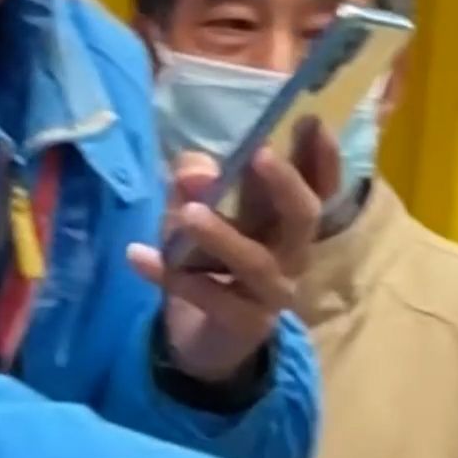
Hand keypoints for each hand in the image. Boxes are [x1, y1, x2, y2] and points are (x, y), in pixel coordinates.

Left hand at [134, 122, 337, 381]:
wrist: (204, 338)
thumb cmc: (210, 262)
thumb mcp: (197, 211)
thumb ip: (195, 183)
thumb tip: (196, 171)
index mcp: (288, 221)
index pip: (318, 184)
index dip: (320, 155)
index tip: (309, 118)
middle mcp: (292, 253)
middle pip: (304, 217)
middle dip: (285, 184)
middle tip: (259, 154)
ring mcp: (272, 291)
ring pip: (256, 262)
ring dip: (223, 235)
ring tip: (189, 214)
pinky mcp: (244, 323)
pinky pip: (210, 297)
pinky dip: (171, 276)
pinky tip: (137, 256)